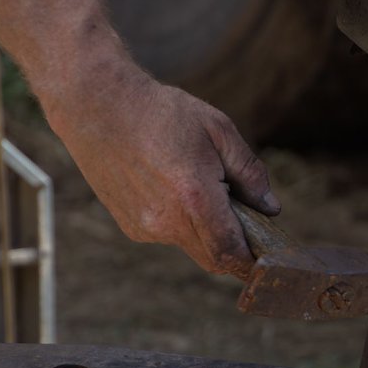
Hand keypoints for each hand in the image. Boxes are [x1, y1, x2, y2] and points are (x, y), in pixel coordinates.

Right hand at [47, 69, 279, 279]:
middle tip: (242, 215)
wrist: (96, 105)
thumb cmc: (162, 112)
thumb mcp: (219, 130)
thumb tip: (271, 208)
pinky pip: (168, 236)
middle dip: (234, 247)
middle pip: (214, 259)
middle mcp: (167, 221)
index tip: (266, 255)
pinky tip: (171, 187)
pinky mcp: (130, 227)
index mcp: (194, 197)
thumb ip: (250, 173)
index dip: (252, 262)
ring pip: (192, 246)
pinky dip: (180, 222)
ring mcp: (145, 227)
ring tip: (197, 186)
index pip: (231, 253)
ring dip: (206, 231)